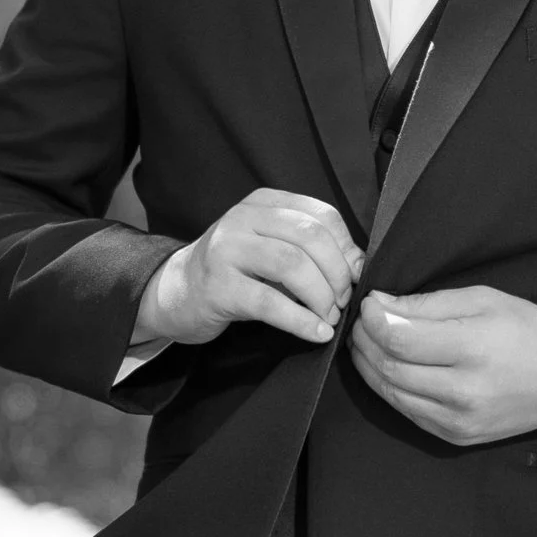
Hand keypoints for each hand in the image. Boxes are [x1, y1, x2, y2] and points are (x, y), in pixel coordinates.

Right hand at [135, 189, 360, 351]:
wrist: (177, 292)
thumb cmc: (235, 272)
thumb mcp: (271, 247)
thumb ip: (310, 249)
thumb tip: (358, 265)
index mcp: (263, 202)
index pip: (321, 214)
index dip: (346, 248)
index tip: (354, 276)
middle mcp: (243, 217)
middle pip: (310, 237)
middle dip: (337, 274)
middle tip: (343, 302)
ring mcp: (226, 249)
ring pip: (292, 265)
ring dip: (321, 296)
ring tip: (329, 317)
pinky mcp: (217, 286)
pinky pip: (269, 303)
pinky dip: (301, 321)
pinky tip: (317, 334)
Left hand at [349, 285, 536, 444]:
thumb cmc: (529, 330)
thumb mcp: (483, 300)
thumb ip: (428, 304)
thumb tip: (380, 307)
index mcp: (475, 349)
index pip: (400, 339)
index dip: (373, 320)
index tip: (369, 303)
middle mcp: (465, 392)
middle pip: (390, 368)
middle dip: (365, 342)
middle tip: (362, 322)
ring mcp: (459, 421)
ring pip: (392, 394)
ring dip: (369, 366)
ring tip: (366, 343)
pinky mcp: (456, 437)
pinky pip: (407, 412)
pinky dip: (389, 389)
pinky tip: (386, 369)